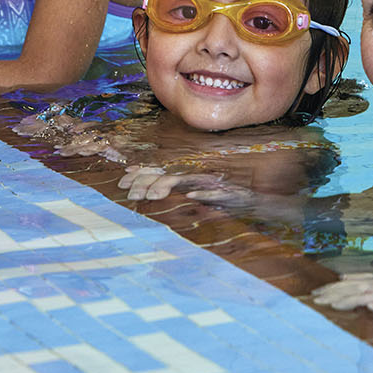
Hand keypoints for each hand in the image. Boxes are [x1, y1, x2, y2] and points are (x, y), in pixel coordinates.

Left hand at [118, 166, 252, 202]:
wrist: (251, 202)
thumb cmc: (218, 198)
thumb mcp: (191, 193)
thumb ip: (170, 189)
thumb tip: (144, 189)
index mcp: (185, 175)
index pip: (159, 170)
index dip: (140, 174)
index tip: (121, 181)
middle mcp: (195, 175)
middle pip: (166, 174)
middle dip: (147, 182)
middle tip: (130, 194)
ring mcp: (210, 182)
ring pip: (184, 180)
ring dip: (167, 186)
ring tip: (152, 196)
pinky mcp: (227, 192)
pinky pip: (214, 192)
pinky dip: (203, 193)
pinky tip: (191, 196)